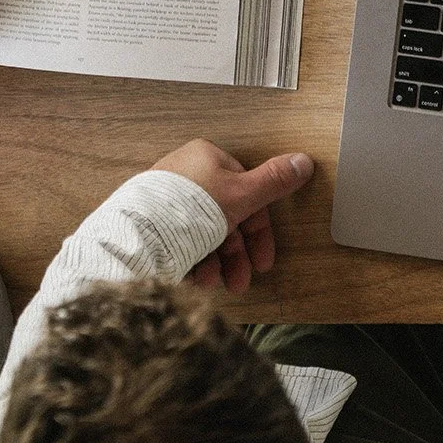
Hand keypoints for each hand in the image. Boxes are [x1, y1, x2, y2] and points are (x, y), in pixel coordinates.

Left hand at [150, 140, 313, 292]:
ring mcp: (166, 201)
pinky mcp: (151, 223)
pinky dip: (191, 262)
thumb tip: (302, 162)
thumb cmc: (189, 209)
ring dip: (214, 263)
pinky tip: (194, 279)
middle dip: (235, 255)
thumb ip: (274, 181)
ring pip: (202, 235)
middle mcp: (186, 176)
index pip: (246, 193)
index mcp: (207, 160)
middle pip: (225, 219)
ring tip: (213, 283)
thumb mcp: (243, 194)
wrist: (139, 236)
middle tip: (240, 280)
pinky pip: (179, 242)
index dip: (259, 231)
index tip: (263, 259)